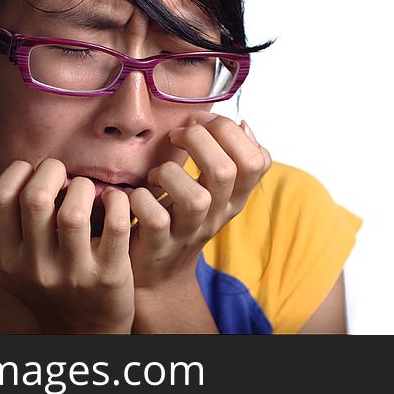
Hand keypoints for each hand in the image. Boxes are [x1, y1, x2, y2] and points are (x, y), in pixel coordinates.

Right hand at [0, 159, 134, 333]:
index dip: (18, 171)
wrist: (80, 330)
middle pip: (36, 199)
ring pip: (74, 212)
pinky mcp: (109, 275)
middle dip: (52, 171)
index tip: (33, 173)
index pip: (0, 198)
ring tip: (84, 190)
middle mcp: (35, 268)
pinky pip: (115, 225)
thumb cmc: (37, 282)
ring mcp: (73, 273)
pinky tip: (112, 201)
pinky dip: (117, 203)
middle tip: (62, 175)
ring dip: (82, 187)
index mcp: (5, 258)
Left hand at [127, 112, 271, 291]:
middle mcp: (217, 215)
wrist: (159, 273)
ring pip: (196, 199)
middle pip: (225, 171)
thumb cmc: (183, 218)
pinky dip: (142, 198)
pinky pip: (156, 218)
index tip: (201, 121)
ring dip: (171, 172)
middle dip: (199, 139)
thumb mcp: (215, 192)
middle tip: (178, 135)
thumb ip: (230, 158)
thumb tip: (244, 124)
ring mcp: (189, 233)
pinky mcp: (159, 245)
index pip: (257, 161)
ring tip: (157, 172)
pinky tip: (136, 193)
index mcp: (234, 197)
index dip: (230, 131)